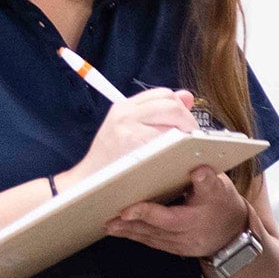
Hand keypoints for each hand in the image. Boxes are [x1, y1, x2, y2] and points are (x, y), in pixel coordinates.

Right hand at [67, 88, 197, 182]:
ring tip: (184, 149)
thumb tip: (187, 96)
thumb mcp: (128, 129)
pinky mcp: (134, 144)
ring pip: (172, 119)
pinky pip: (167, 138)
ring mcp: (129, 128)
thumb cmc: (110, 160)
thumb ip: (156, 112)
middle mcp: (126, 113)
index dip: (180, 107)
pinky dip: (177, 147)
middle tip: (191, 139)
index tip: (186, 124)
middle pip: (171, 104)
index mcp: (124, 107)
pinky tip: (176, 157)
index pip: (163, 94)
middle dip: (187, 120)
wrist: (88, 182)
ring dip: (185, 133)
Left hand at [105, 165, 248, 257]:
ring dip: (129, 232)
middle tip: (109, 220)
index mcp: (196, 219)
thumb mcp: (221, 188)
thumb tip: (198, 170)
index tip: (127, 209)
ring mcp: (180, 245)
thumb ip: (208, 180)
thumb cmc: (224, 204)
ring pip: (151, 238)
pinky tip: (122, 231)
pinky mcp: (175, 248)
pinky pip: (153, 243)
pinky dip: (137, 236)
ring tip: (109, 226)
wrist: (234, 231)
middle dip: (130, 225)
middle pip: (154, 231)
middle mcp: (187, 236)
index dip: (146, 213)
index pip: (168, 219)